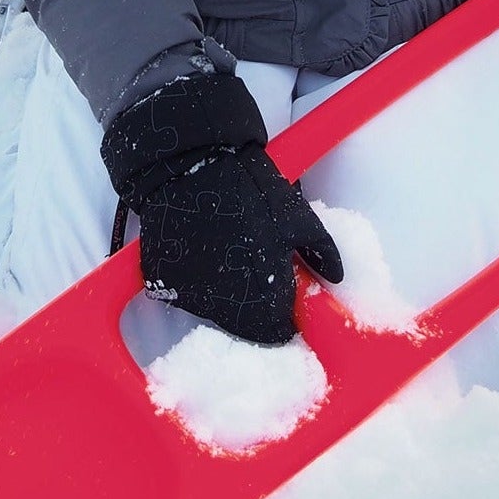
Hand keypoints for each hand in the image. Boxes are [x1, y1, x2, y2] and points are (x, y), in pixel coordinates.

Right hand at [101, 72, 342, 345]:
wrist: (192, 164)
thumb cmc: (252, 191)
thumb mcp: (300, 218)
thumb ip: (323, 254)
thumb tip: (336, 277)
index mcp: (261, 299)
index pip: (275, 333)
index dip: (282, 318)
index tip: (282, 296)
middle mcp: (223, 308)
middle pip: (242, 327)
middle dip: (254, 306)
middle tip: (256, 269)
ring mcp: (189, 295)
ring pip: (212, 309)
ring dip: (223, 293)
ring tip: (229, 250)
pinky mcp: (162, 281)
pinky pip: (184, 290)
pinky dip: (194, 277)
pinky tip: (202, 246)